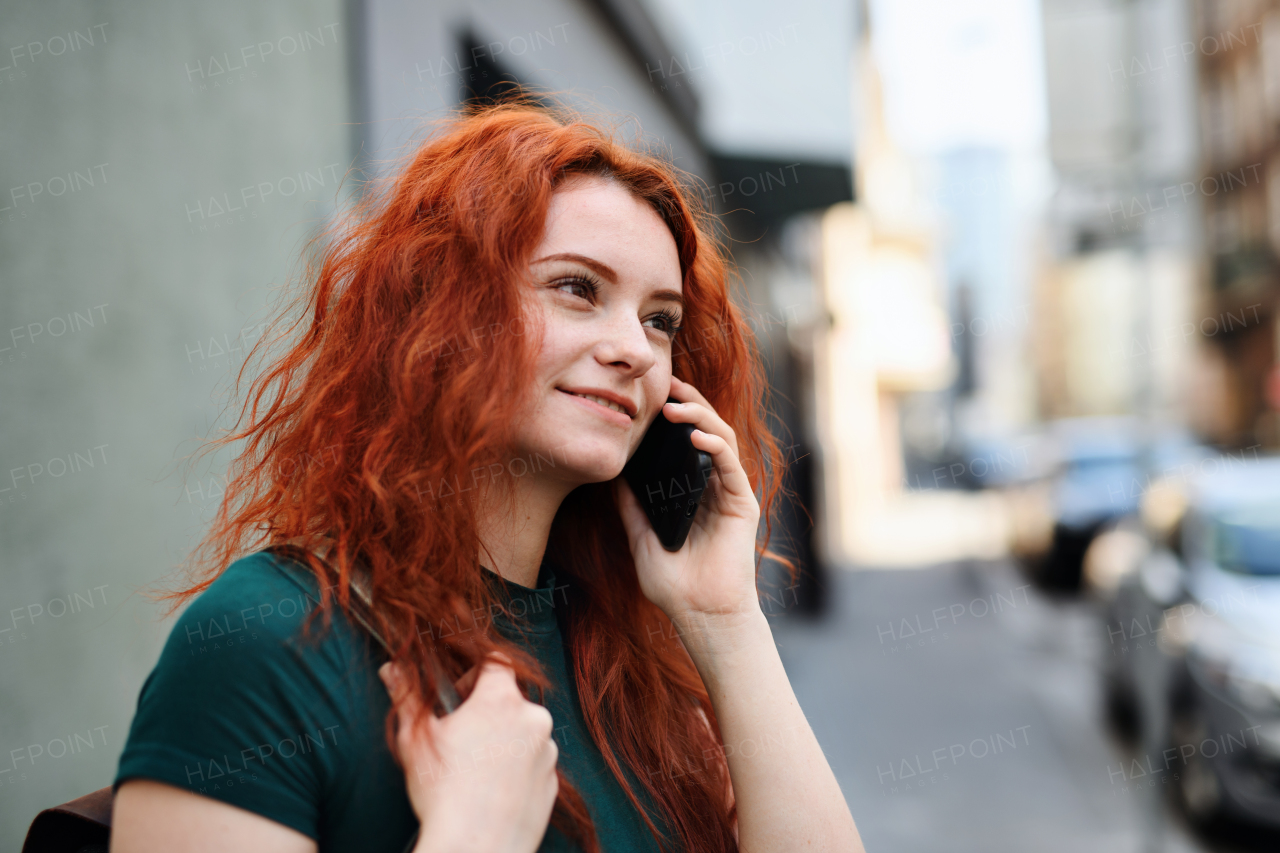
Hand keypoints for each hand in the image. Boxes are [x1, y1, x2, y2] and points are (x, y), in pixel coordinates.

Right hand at [379, 654, 558, 852]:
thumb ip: (407, 695)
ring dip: (503, 741)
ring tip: (474, 770)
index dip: (474, 674)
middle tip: (460, 739)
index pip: (496, 662)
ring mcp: (547, 753)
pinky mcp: (552, 783)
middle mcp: (533, 720)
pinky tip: (491, 790)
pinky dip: (516, 769)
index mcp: (502, 701)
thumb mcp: (417, 739)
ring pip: (524, 733)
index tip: (457, 698)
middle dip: (486, 712)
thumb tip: (391, 668)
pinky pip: (533, 764)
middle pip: (510, 700)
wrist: (474, 849)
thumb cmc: (443, 794)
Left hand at [614, 375, 761, 626]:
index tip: (653, 395)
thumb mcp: (641, 538)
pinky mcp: (742, 504)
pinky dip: (714, 445)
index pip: (686, 441)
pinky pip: (731, 465)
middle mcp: (715, 487)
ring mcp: (730, 493)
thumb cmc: (674, 585)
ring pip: (721, 439)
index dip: (674, 415)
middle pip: (706, 431)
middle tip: (667, 384)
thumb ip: (632, 507)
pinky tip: (694, 436)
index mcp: (693, 491)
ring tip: (675, 406)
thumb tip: (614, 476)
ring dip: (700, 417)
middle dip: (689, 403)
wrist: (700, 615)